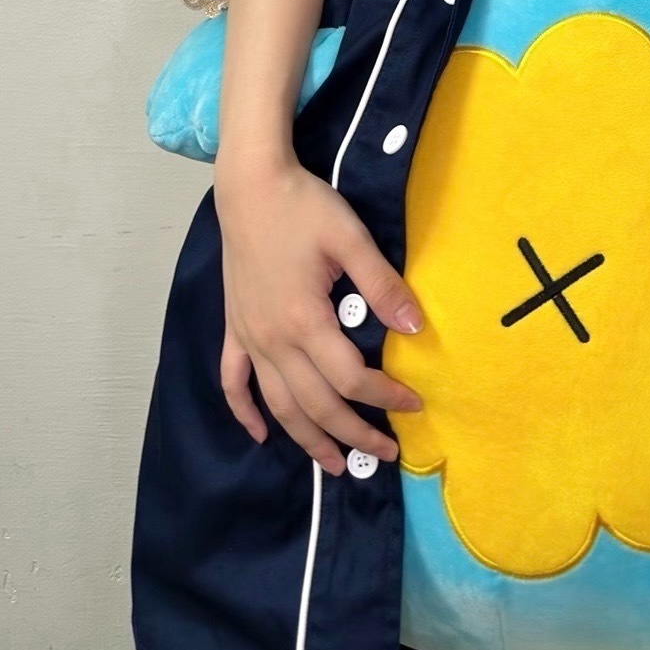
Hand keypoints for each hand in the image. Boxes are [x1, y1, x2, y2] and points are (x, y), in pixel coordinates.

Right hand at [215, 155, 423, 475]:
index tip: (414, 404)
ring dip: (307, 440)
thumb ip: (382, 284)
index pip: (350, 379)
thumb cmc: (303, 206)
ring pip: (278, 405)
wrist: (249, 185)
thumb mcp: (350, 238)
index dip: (385, 397)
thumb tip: (416, 328)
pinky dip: (246, 413)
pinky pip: (234, 383)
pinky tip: (260, 435)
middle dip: (353, 434)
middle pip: (315, 405)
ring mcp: (249, 337)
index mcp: (304, 321)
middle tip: (385, 452)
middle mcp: (273, 340)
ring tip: (335, 465)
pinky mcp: (234, 328)